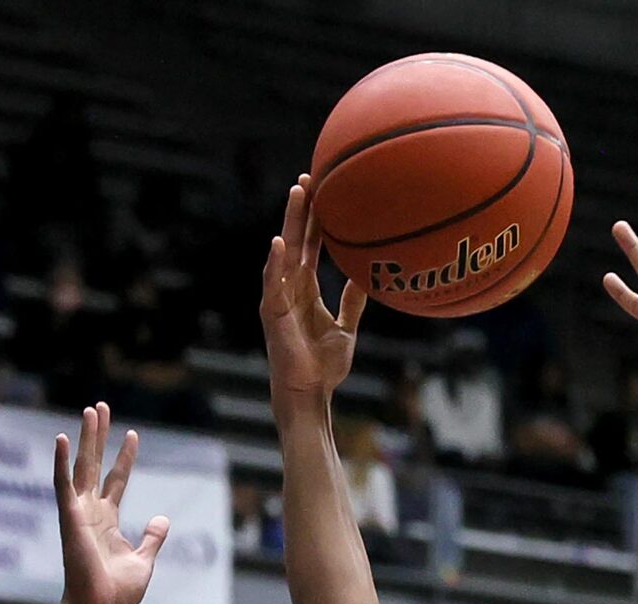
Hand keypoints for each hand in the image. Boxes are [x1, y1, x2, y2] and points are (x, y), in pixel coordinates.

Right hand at [54, 403, 170, 603]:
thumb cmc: (117, 592)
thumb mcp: (144, 561)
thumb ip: (152, 538)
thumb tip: (163, 518)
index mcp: (108, 520)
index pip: (117, 480)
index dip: (125, 457)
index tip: (133, 435)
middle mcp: (91, 511)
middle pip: (96, 465)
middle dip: (99, 436)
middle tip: (101, 407)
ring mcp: (79, 513)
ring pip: (82, 467)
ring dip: (85, 439)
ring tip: (91, 411)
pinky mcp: (70, 518)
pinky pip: (63, 484)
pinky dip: (61, 462)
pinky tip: (61, 438)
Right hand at [262, 177, 366, 407]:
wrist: (310, 394)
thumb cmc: (324, 366)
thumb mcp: (346, 327)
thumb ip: (352, 301)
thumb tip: (365, 277)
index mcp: (306, 289)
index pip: (309, 245)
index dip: (315, 219)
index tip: (323, 190)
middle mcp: (289, 288)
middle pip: (296, 239)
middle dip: (301, 208)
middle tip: (309, 176)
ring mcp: (278, 298)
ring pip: (284, 252)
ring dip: (289, 222)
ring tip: (297, 193)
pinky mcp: (271, 314)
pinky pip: (272, 283)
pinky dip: (274, 263)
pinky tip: (278, 242)